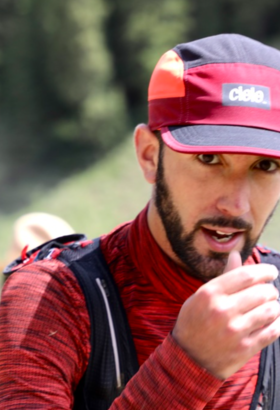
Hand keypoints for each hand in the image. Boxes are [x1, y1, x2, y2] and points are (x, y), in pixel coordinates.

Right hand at [172, 251, 279, 379]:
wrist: (189, 358)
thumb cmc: (195, 321)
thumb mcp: (202, 296)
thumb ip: (223, 276)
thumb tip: (236, 254)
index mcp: (210, 293)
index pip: (247, 275)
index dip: (265, 271)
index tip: (271, 272)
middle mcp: (223, 310)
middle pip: (262, 292)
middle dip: (271, 289)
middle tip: (269, 292)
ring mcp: (235, 331)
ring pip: (271, 310)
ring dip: (274, 306)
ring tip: (269, 306)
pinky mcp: (245, 349)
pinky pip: (273, 331)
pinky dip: (277, 323)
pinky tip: (272, 321)